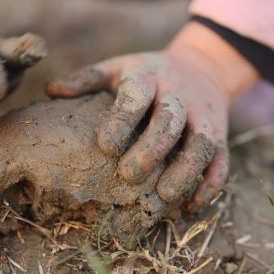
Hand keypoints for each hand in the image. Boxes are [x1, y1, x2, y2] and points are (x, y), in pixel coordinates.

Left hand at [47, 22, 257, 207]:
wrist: (203, 67)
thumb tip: (51, 90)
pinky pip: (222, 160)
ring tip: (165, 197)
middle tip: (129, 176)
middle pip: (170, 121)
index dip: (122, 120)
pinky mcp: (221, 136)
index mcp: (149, 78)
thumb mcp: (118, 68)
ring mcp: (204, 117)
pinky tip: (193, 206)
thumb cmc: (148, 75)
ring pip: (201, 143)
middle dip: (152, 149)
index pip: (136, 97)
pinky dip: (211, 183)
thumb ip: (87, 79)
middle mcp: (179, 96)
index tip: (106, 146)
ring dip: (186, 171)